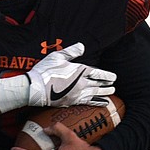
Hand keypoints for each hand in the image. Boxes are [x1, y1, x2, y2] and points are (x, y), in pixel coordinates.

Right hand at [0, 42, 115, 111]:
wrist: (36, 88)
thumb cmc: (45, 70)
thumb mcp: (58, 56)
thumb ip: (71, 52)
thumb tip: (82, 46)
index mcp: (79, 71)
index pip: (97, 73)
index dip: (107, 75)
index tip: (113, 77)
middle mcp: (81, 83)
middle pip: (98, 84)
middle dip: (107, 85)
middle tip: (114, 85)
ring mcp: (77, 94)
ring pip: (95, 94)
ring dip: (104, 94)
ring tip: (111, 93)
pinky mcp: (72, 102)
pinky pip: (88, 102)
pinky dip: (97, 102)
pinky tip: (102, 103)